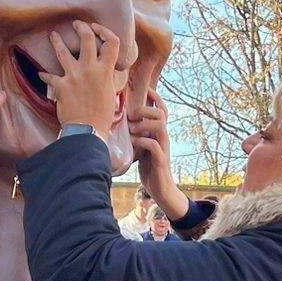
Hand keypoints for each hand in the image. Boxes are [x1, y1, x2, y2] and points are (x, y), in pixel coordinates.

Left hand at [44, 21, 127, 135]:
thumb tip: (107, 70)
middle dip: (81, 27)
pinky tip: (42, 74)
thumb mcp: (111, 92)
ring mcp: (74, 76)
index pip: (112, 42)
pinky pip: (49, 77)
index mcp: (106, 70)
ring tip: (53, 35)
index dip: (105, 31)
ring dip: (57, 41)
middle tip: (76, 23)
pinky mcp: (60, 86)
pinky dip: (45, 76)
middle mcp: (90, 69)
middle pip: (86, 38)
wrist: (88, 129)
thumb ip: (108, 77)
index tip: (97, 28)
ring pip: (62, 51)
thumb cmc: (102, 114)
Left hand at [128, 89, 189, 220]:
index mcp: (159, 133)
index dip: (155, 97)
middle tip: (131, 115)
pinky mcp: (160, 160)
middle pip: (162, 113)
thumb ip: (136, 136)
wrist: (161, 190)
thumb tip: (118, 125)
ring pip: (160, 126)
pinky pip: (154, 145)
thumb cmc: (149, 169)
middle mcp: (163, 138)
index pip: (161, 109)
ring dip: (144, 124)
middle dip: (146, 109)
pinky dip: (142, 141)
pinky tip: (133, 143)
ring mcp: (163, 148)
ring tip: (131, 129)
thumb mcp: (141, 149)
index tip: (145, 90)